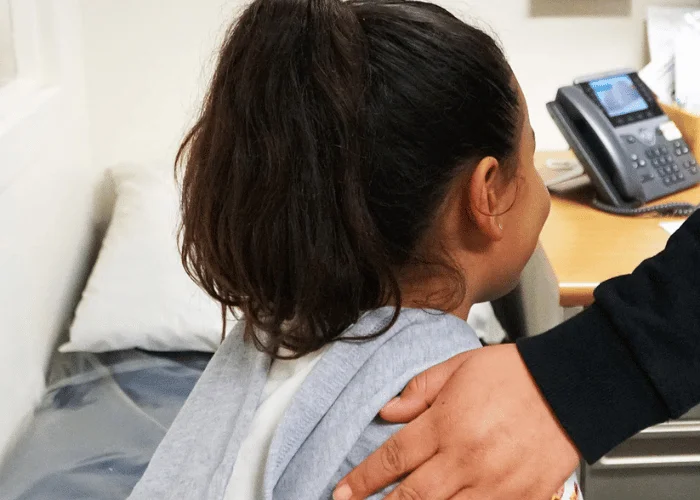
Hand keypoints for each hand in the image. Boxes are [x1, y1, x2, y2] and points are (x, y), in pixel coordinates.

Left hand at [333, 344, 580, 499]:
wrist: (570, 387)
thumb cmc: (515, 374)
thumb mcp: (458, 368)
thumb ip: (419, 391)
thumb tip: (387, 410)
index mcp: (447, 423)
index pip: (394, 458)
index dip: (364, 479)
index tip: (344, 491)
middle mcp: (467, 458)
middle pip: (413, 495)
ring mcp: (495, 484)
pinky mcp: (522, 499)